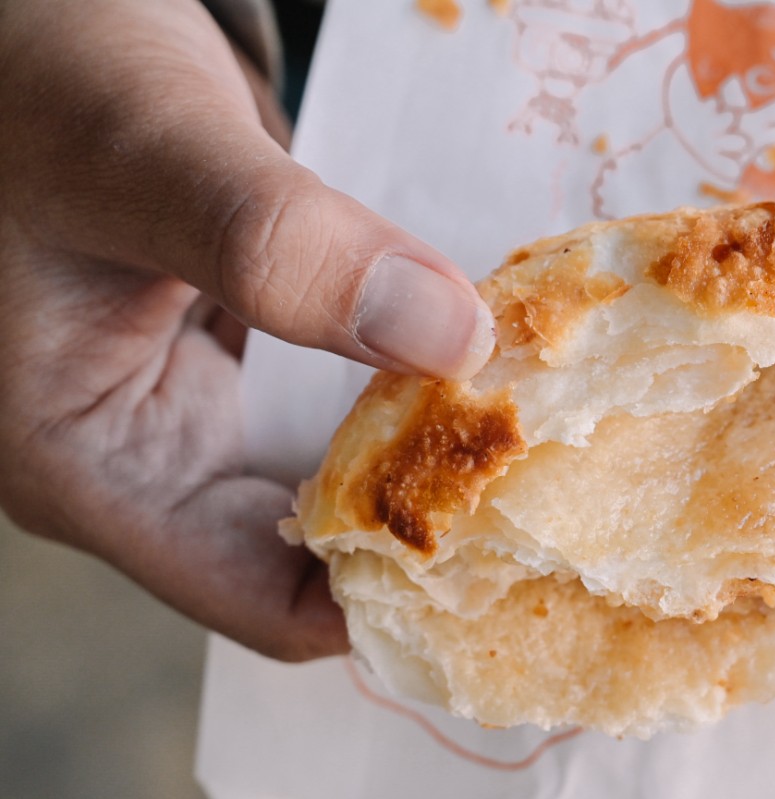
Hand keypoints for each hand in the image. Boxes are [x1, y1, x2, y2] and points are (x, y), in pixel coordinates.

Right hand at [0, 0, 494, 658]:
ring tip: (549, 423)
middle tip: (563, 476)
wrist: (26, 18)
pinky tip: (492, 359)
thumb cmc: (39, 77)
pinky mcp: (239, 364)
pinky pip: (344, 410)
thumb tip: (451, 337)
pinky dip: (414, 389)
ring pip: (342, 479)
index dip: (396, 591)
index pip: (271, 606)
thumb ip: (278, 247)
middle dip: (436, 522)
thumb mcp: (144, 153)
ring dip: (435, 450)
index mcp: (89, 470)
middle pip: (321, 555)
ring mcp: (193, 416)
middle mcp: (144, 465)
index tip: (517, 532)